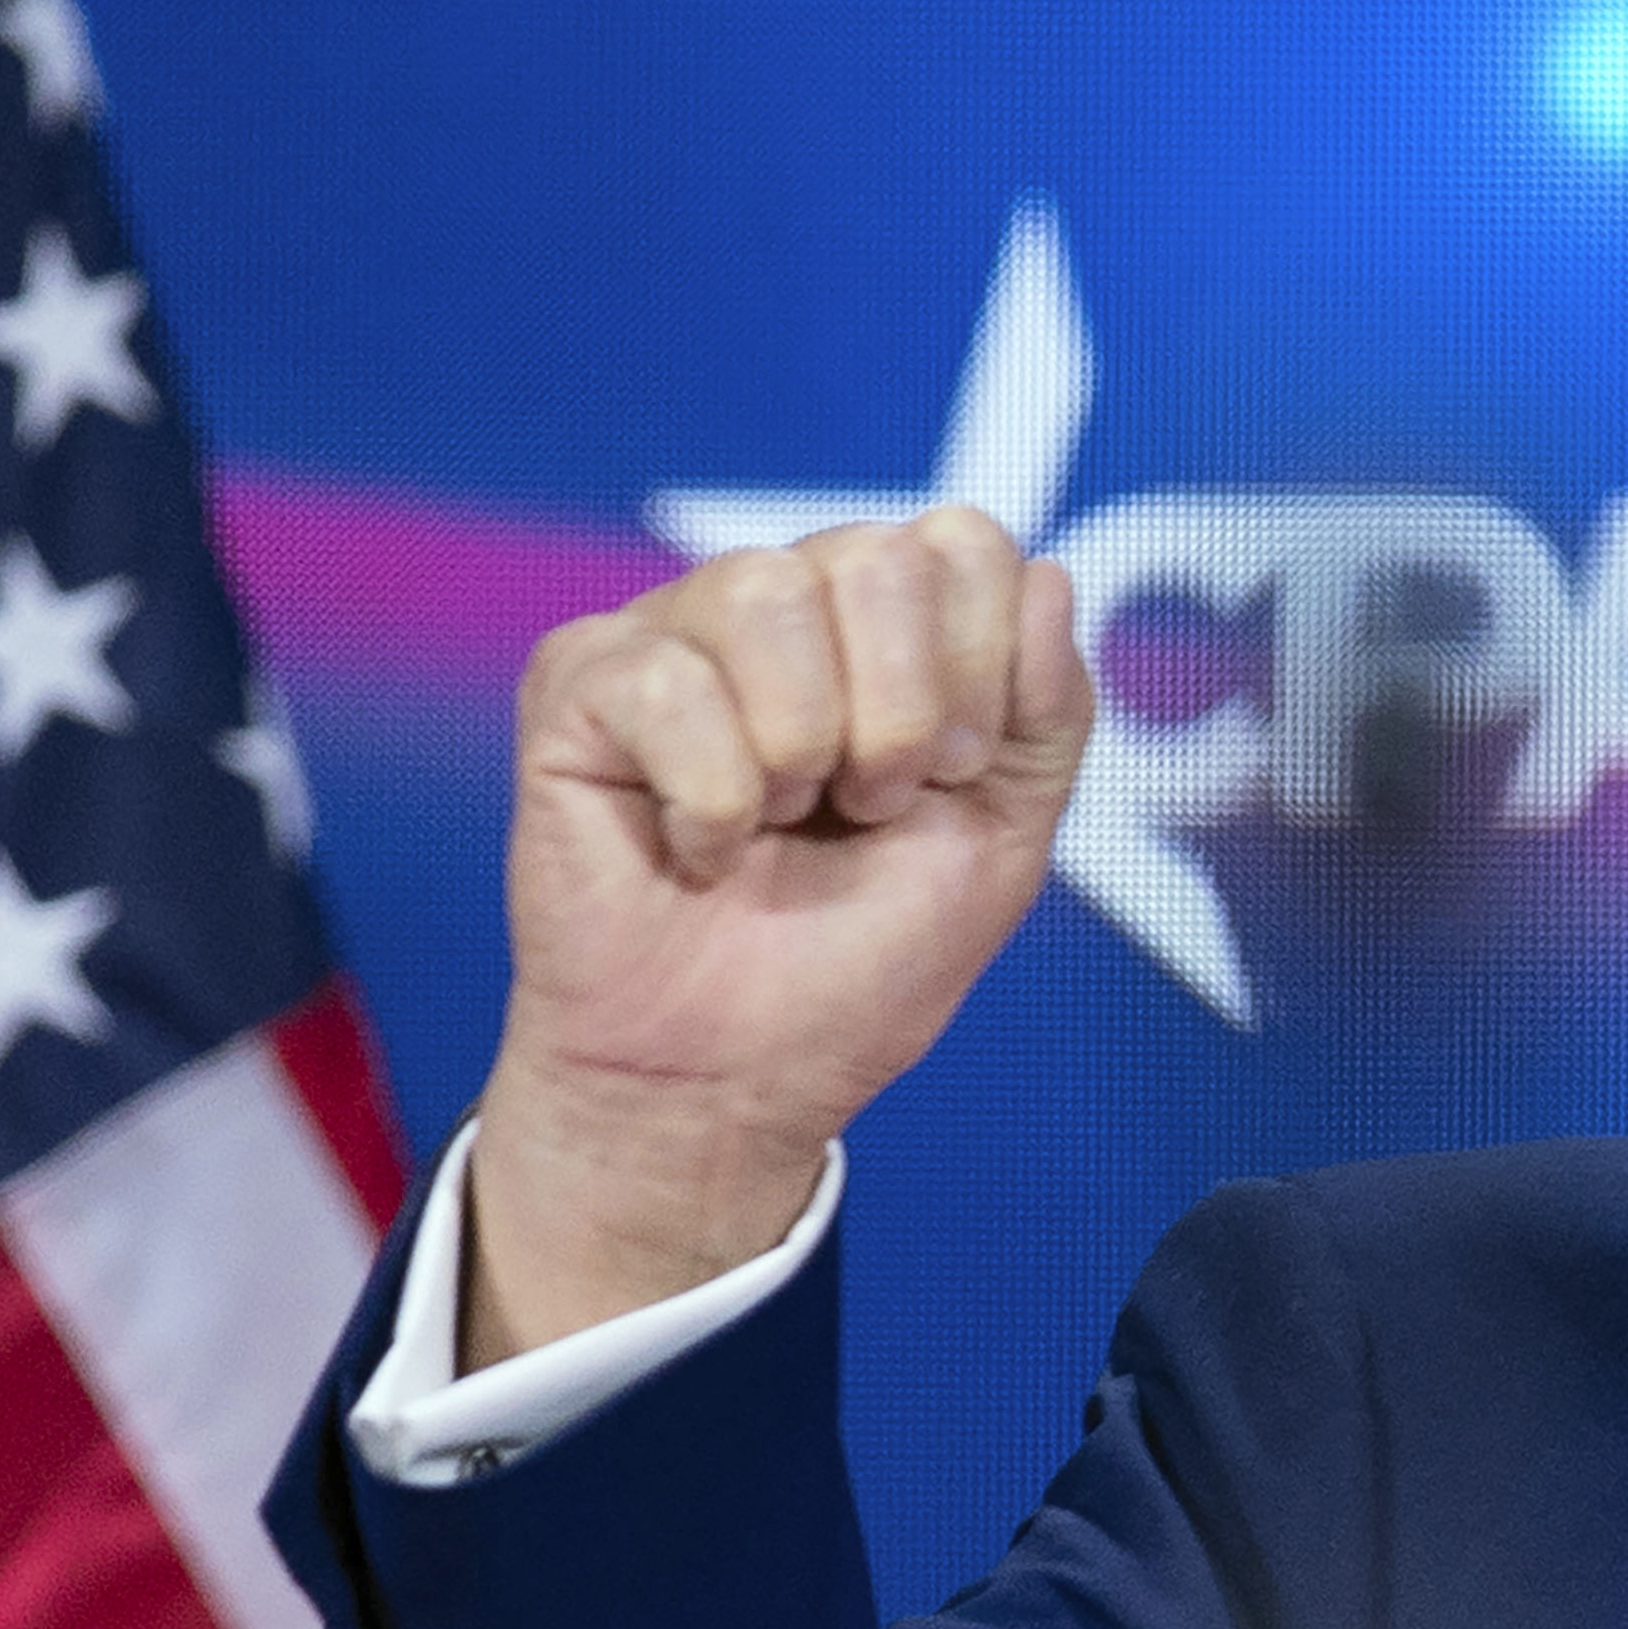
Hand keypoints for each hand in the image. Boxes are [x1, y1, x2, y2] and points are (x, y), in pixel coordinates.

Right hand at [464, 507, 1095, 1358]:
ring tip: (774, 829)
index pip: (964, 545)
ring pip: (766, 594)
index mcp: (885, 624)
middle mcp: (782, 605)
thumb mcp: (1001, 844)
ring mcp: (673, 632)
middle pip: (876, 558)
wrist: (731, 1083)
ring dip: (797, 755)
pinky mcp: (579, 683)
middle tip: (858, 812)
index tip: (943, 782)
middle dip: (895, 720)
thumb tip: (1046, 577)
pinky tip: (695, 850)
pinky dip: (708, 803)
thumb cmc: (850, 969)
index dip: (979, 674)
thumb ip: (1048, 713)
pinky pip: (670, 685)